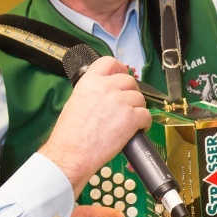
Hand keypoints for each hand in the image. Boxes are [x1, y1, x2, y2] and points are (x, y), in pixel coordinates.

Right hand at [41, 56, 150, 191]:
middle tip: (127, 105)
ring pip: (139, 98)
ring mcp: (120, 101)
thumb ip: (92, 92)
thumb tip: (105, 94)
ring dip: (137, 108)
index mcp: (90, 82)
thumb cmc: (70, 134)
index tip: (121, 76)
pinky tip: (137, 129)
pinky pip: (146, 115)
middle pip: (129, 81)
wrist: (72, 153)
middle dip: (130, 92)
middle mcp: (106, 87)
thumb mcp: (75, 102)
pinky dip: (144, 122)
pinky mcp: (131, 117)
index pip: (110, 63)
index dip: (119, 69)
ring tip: (130, 120)